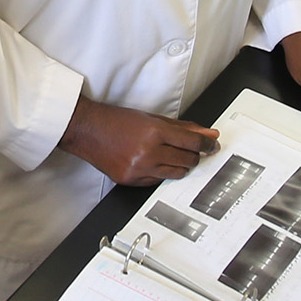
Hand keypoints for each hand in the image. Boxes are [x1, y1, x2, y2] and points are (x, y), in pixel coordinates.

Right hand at [60, 96, 219, 185]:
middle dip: (194, 156)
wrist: (89, 131)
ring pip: (176, 173)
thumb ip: (182, 127)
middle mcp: (148, 151)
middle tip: (192, 151)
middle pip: (188, 160)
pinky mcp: (131, 180)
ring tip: (171, 156)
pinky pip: (158, 181)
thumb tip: (207, 134)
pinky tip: (154, 163)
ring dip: (180, 165)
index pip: (192, 142)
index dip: (207, 145)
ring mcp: (139, 168)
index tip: (212, 146)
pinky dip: (160, 173)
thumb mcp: (152, 118)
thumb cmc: (117, 122)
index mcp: (154, 132)